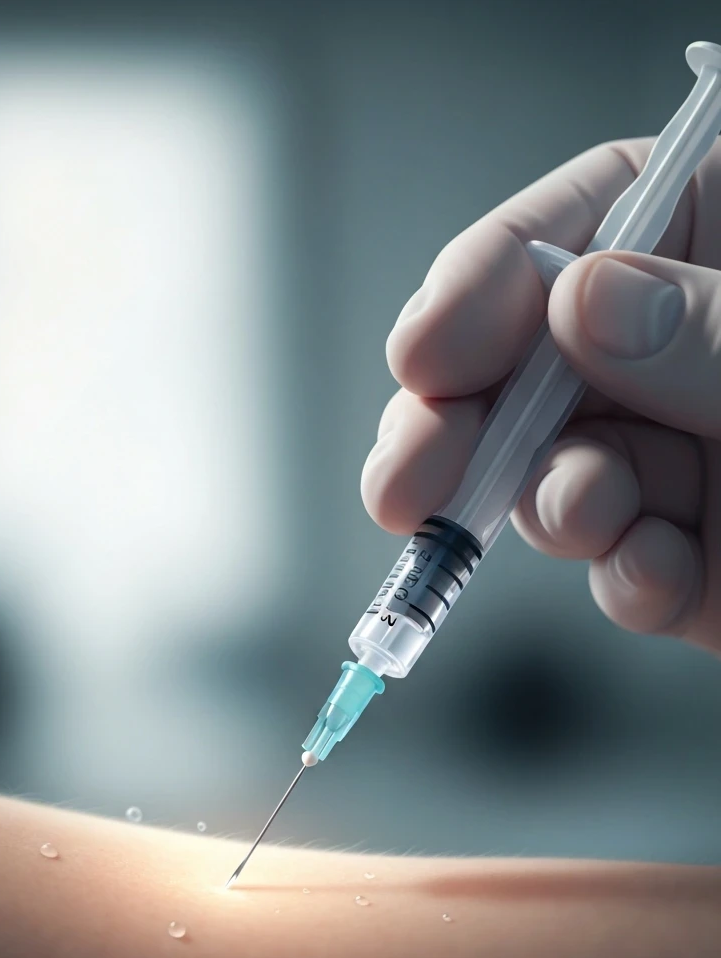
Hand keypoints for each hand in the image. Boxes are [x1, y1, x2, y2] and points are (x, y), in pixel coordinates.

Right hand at [361, 138, 720, 655]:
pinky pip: (622, 572)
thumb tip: (584, 304)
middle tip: (407, 479)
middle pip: (522, 370)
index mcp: (707, 242)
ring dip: (549, 503)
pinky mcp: (687, 560)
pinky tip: (655, 575)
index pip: (565, 234)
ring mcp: (673, 459)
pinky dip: (626, 582)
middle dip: (458, 426)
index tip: (424, 353)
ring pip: (552, 477)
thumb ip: (708, 326)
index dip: (478, 289)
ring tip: (592, 514)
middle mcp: (672, 354)